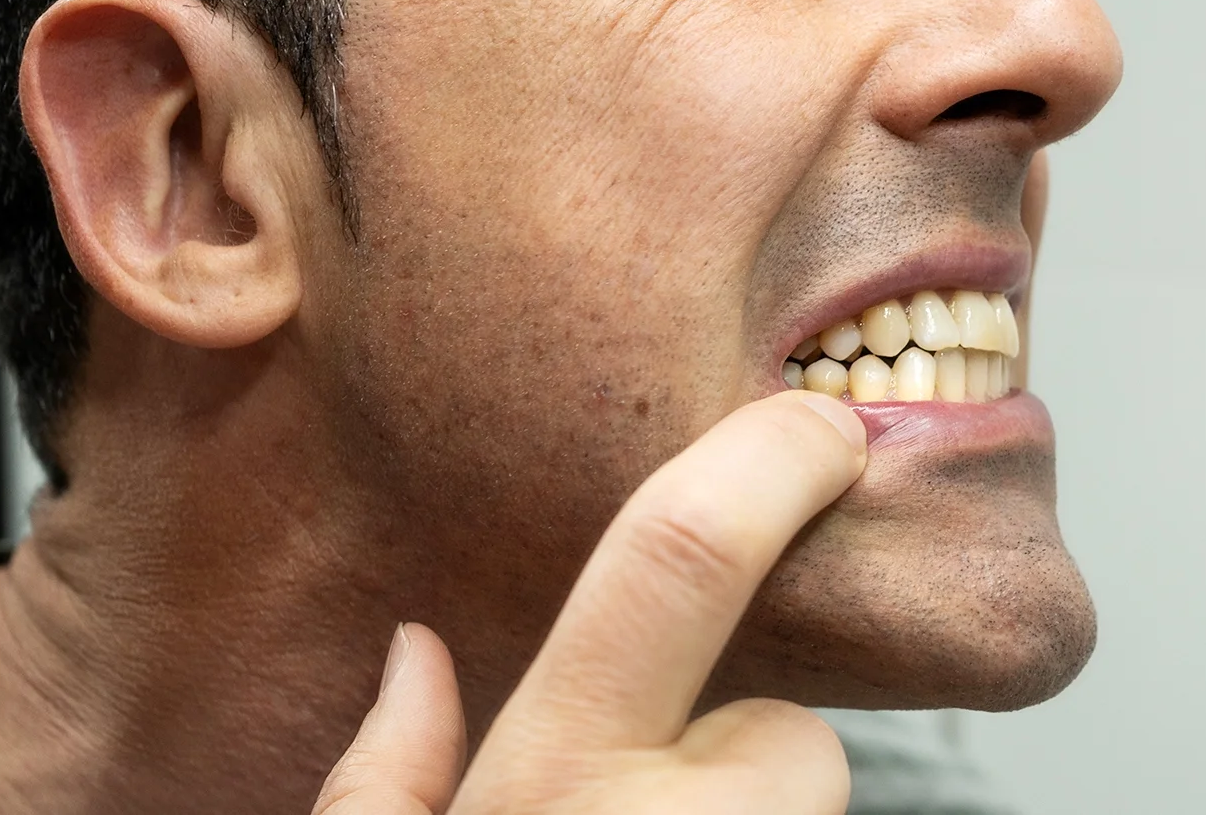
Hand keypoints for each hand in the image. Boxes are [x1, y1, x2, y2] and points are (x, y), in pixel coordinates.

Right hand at [312, 390, 868, 813]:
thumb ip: (383, 785)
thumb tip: (415, 658)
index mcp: (553, 782)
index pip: (680, 559)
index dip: (769, 468)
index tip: (822, 429)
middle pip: (781, 722)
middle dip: (741, 746)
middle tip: (650, 810)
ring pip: (800, 790)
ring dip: (747, 812)